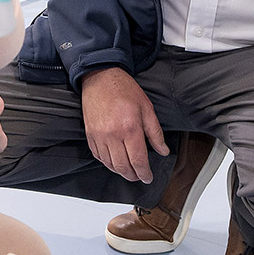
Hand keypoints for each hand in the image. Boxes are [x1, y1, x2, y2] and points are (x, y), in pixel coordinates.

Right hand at [80, 66, 167, 184]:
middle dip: (133, 176)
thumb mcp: (147, 108)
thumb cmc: (124, 89)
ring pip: (110, 164)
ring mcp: (99, 136)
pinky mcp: (90, 135)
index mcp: (130, 128)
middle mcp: (113, 135)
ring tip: (129, 171)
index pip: (138, 160)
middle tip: (139, 176)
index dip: (144, 173)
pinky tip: (114, 162)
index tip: (148, 177)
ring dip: (120, 171)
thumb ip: (155, 132)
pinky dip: (107, 163)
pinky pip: (98, 156)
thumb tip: (163, 150)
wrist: (100, 77)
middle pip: (123, 167)